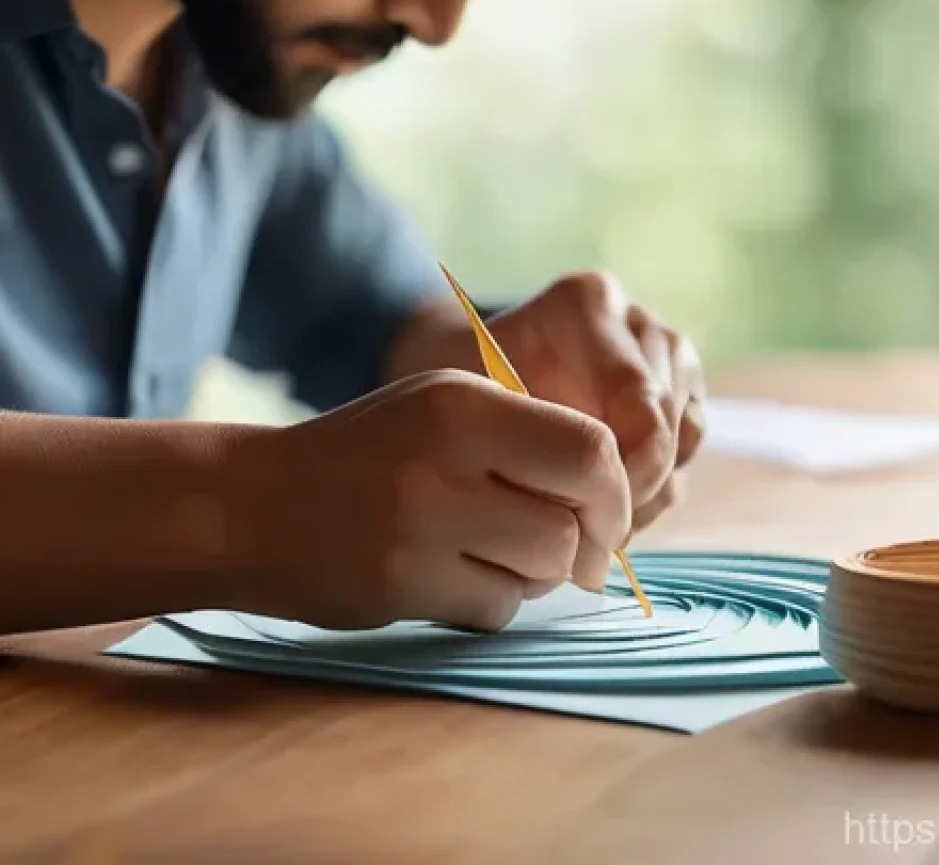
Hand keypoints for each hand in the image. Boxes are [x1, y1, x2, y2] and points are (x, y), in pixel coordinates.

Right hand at [222, 370, 630, 631]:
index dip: (616, 491)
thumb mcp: (441, 410)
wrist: (250, 503)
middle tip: (563, 544)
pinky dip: (491, 600)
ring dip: (533, 572)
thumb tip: (614, 499)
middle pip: (575, 523)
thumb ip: (525, 437)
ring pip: (542, 570)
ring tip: (488, 550)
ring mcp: (420, 526)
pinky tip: (449, 576)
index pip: (591, 449)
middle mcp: (446, 458)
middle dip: (583, 543)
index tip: (605, 511)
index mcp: (464, 403)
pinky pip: (497, 609)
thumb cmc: (365, 454)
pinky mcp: (401, 586)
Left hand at [483, 272, 704, 534]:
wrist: (466, 383)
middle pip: (670, 425)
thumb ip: (530, 439)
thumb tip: (588, 504)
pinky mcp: (680, 392)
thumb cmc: (461, 394)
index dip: (625, 475)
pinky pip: (688, 453)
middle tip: (587, 534)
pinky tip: (606, 503)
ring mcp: (665, 356)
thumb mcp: (473, 410)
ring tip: (590, 516)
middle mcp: (637, 321)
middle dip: (632, 489)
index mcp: (588, 304)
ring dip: (645, 491)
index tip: (585, 518)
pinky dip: (654, 488)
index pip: (643, 403)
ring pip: (685, 442)